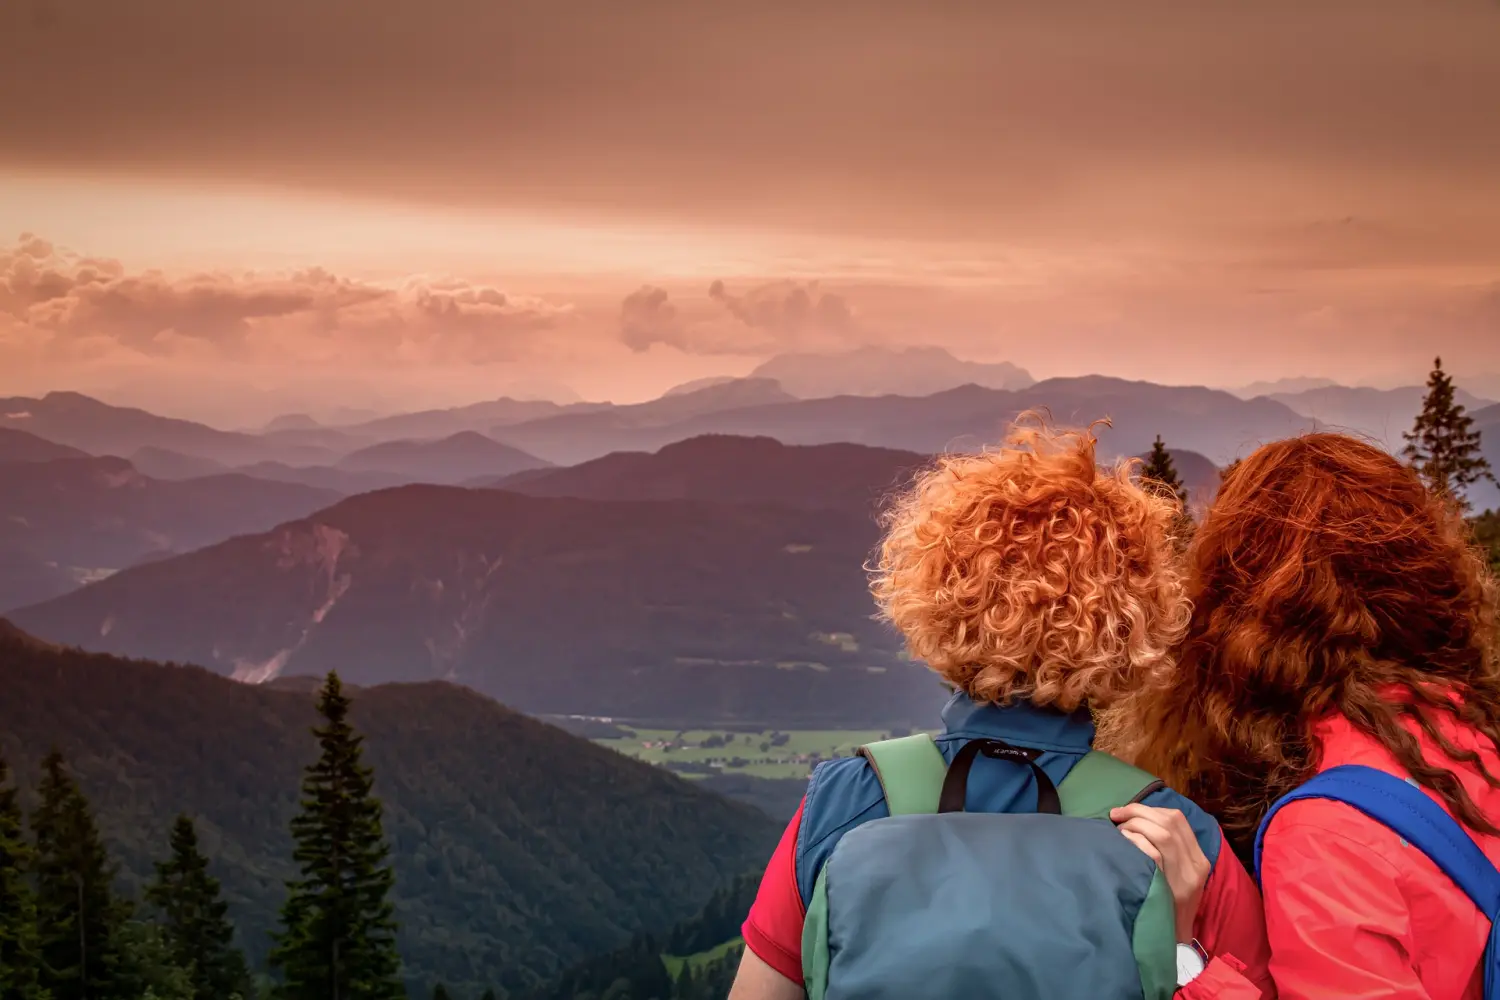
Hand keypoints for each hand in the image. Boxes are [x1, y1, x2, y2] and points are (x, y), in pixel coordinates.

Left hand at [1110, 803, 1210, 943]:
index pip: (1178, 819)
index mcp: (1199, 859)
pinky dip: (1134, 842)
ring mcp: (1184, 878)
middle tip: (1116, 815)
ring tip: (1118, 830)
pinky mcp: (1169, 889)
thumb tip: (1138, 821)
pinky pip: (1151, 854)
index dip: (1150, 809)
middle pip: (1168, 821)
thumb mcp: (1178, 876)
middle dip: (1138, 812)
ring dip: (1134, 825)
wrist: (1174, 941)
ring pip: (1161, 833)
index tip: (1130, 811)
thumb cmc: (1169, 905)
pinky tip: (1122, 844)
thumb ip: (1167, 850)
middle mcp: (1195, 865)